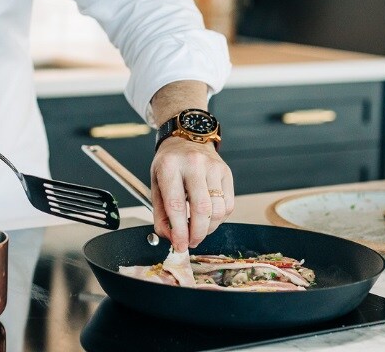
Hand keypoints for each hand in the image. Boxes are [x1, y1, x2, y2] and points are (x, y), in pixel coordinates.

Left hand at [150, 137, 234, 251]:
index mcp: (170, 166)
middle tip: (191, 242)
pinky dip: (220, 218)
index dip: (179, 231)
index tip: (179, 245)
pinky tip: (209, 217)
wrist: (186, 138)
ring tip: (199, 229)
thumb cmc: (169, 164)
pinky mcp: (226, 172)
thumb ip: (160, 214)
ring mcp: (213, 167)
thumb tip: (171, 238)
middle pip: (202, 210)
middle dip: (197, 234)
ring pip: (218, 210)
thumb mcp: (156, 184)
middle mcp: (193, 164)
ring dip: (209, 228)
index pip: (176, 205)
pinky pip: (228, 204)